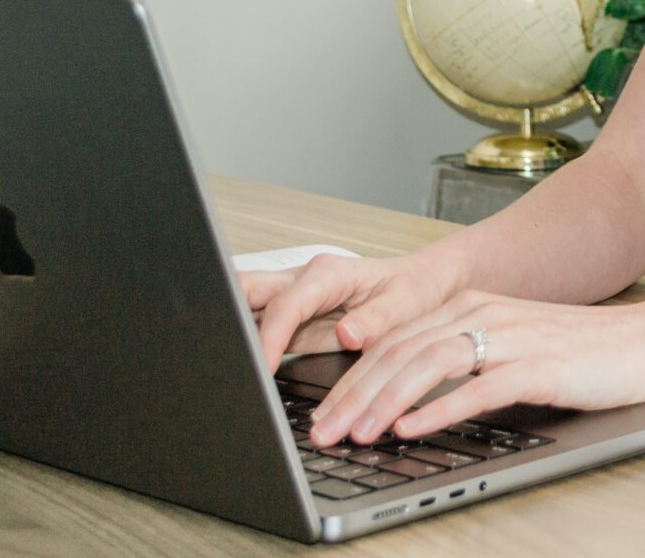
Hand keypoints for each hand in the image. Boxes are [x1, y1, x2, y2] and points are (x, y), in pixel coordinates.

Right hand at [239, 251, 460, 373]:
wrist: (420, 284)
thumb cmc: (414, 290)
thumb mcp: (405, 304)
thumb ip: (376, 319)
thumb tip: (349, 333)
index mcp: (328, 274)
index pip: (286, 305)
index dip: (269, 336)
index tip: (262, 367)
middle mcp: (303, 281)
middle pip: (246, 289)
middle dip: (226, 316)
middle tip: (223, 358)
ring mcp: (292, 298)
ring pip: (244, 306)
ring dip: (233, 332)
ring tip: (227, 369)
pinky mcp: (291, 319)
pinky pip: (258, 329)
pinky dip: (246, 347)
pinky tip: (244, 371)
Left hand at [303, 288, 644, 448]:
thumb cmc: (582, 353)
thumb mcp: (510, 349)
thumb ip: (460, 364)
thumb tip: (402, 402)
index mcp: (470, 305)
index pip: (393, 339)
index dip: (350, 378)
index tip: (320, 414)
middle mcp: (483, 312)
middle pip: (399, 350)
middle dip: (353, 394)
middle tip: (321, 432)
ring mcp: (511, 336)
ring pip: (427, 363)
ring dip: (383, 401)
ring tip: (355, 434)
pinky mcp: (539, 365)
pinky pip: (478, 387)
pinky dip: (437, 409)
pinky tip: (411, 429)